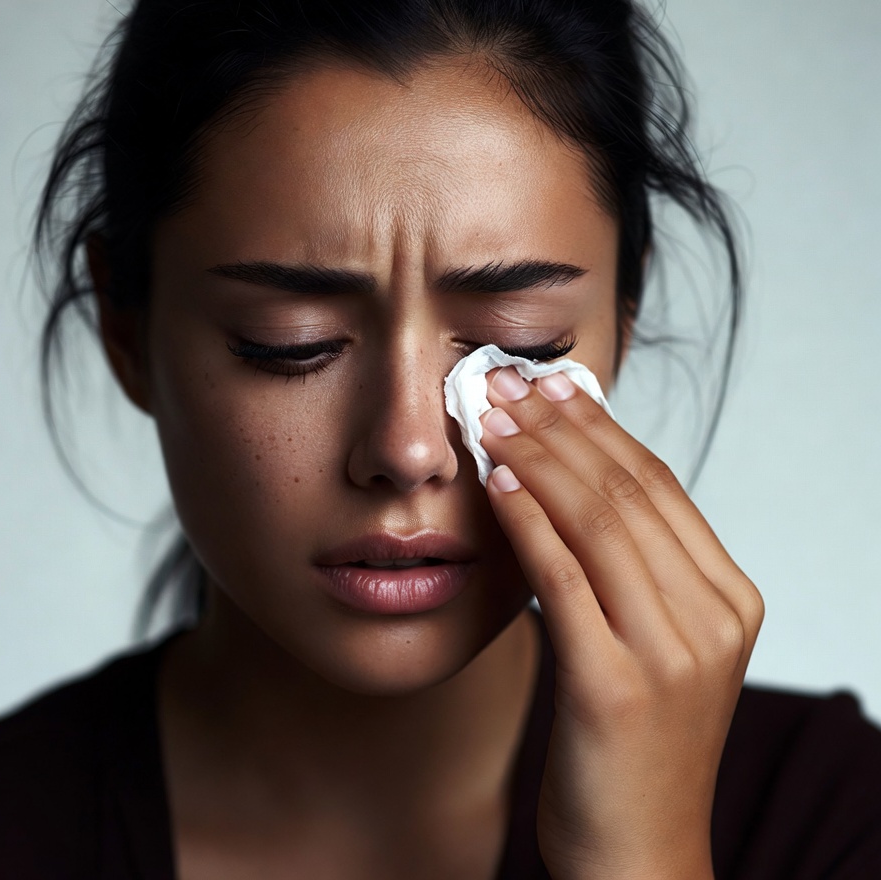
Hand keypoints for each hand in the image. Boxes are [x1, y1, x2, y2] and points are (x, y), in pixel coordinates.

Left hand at [479, 366, 762, 879]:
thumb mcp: (649, 644)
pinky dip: (527, 521)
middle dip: (559, 427)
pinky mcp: (615, 686)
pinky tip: (494, 485)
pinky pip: (564, 579)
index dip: (598, 427)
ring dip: (536, 459)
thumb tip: (565, 482)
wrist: (639, 858)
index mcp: (728, 599)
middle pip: (627, 492)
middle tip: (505, 384)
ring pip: (598, 523)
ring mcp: (671, 654)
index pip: (658, 486)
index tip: (550, 386)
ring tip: (489, 418)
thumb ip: (626, 570)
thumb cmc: (631, 746)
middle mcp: (711, 619)